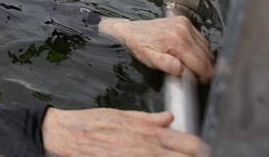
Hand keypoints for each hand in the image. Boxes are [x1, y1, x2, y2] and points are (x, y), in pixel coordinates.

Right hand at [42, 108, 208, 155]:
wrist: (66, 135)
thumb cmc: (91, 124)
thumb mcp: (121, 115)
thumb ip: (148, 119)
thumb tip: (170, 118)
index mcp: (149, 132)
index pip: (192, 144)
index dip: (202, 150)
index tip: (202, 151)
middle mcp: (149, 150)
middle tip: (194, 156)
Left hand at [98, 16, 213, 82]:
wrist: (130, 30)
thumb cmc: (139, 46)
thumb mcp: (149, 60)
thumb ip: (166, 65)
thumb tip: (182, 70)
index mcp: (176, 41)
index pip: (201, 63)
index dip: (204, 75)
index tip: (202, 81)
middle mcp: (183, 30)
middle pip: (206, 55)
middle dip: (205, 68)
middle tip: (197, 76)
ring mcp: (185, 24)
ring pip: (206, 47)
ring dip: (203, 58)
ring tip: (192, 65)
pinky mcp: (184, 21)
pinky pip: (201, 38)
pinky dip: (199, 48)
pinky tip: (190, 53)